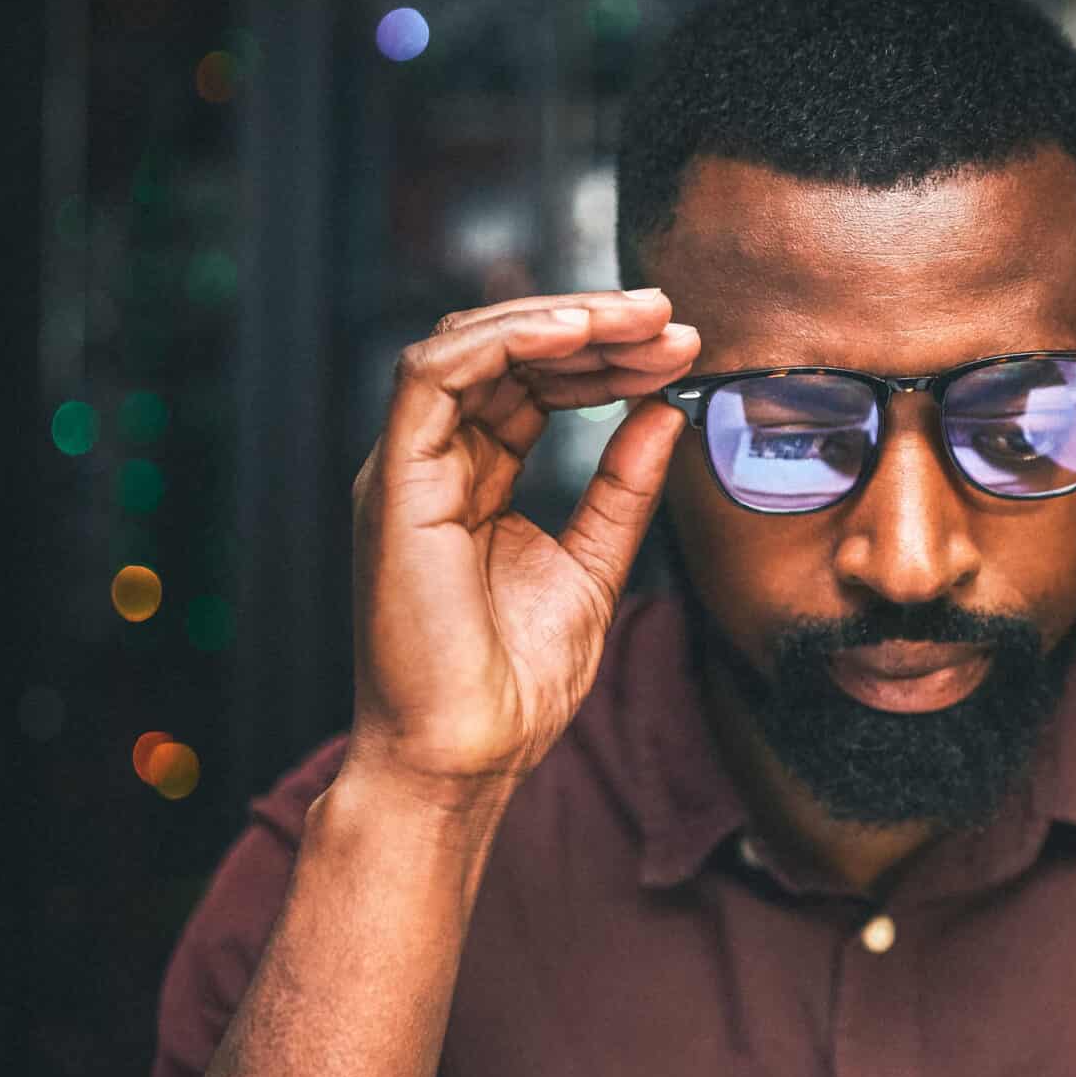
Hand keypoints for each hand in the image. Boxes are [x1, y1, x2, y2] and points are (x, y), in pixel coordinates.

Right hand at [345, 288, 698, 801]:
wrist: (467, 757)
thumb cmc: (515, 685)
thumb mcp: (593, 566)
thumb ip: (623, 488)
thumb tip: (665, 413)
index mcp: (472, 479)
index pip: (533, 384)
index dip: (605, 357)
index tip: (681, 349)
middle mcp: (434, 463)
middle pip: (506, 353)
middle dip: (594, 326)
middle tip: (672, 319)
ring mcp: (408, 469)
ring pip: (470, 346)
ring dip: (559, 320)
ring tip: (640, 319)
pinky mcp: (394, 483)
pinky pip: (433, 376)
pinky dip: (505, 341)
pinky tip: (576, 333)